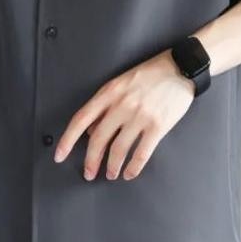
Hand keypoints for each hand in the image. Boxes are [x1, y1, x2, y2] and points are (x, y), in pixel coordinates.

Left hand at [54, 49, 195, 180]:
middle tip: (88, 173)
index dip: (67, 139)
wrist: (180, 67)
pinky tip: (129, 173)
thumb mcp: (120, 83)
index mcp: (109, 93)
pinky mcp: (158, 126)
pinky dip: (133, 167)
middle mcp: (121, 105)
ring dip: (112, 166)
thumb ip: (104, 105)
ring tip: (110, 174)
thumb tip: (91, 130)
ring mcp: (140, 116)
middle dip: (91, 161)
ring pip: (118, 149)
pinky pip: (142, 153)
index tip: (59, 155)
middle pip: (98, 139)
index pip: (81, 119)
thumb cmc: (150, 74)